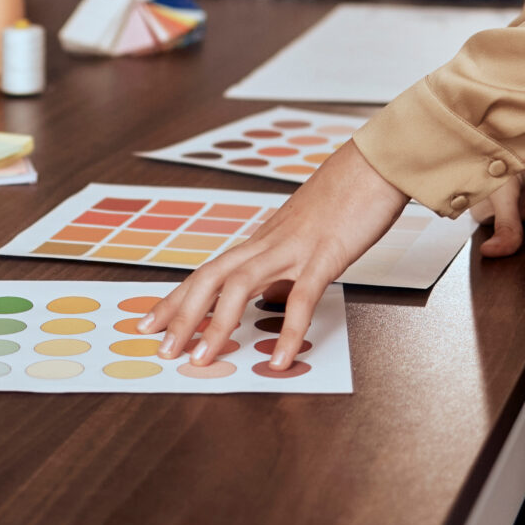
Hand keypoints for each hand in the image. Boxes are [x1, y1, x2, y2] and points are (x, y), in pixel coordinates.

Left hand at [140, 142, 406, 370]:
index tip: (150, 323)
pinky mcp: (325, 255)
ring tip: (201, 359)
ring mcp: (294, 248)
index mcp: (261, 240)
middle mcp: (268, 243)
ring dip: (217, 324)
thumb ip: (283, 269)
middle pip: (211, 278)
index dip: (177, 299)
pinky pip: (302, 298)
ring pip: (240, 285)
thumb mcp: (303, 238)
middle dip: (182, 315)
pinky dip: (289, 332)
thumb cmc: (344, 199)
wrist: (374, 164)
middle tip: (163, 350)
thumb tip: (270, 301)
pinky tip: (279, 360)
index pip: (208, 272)